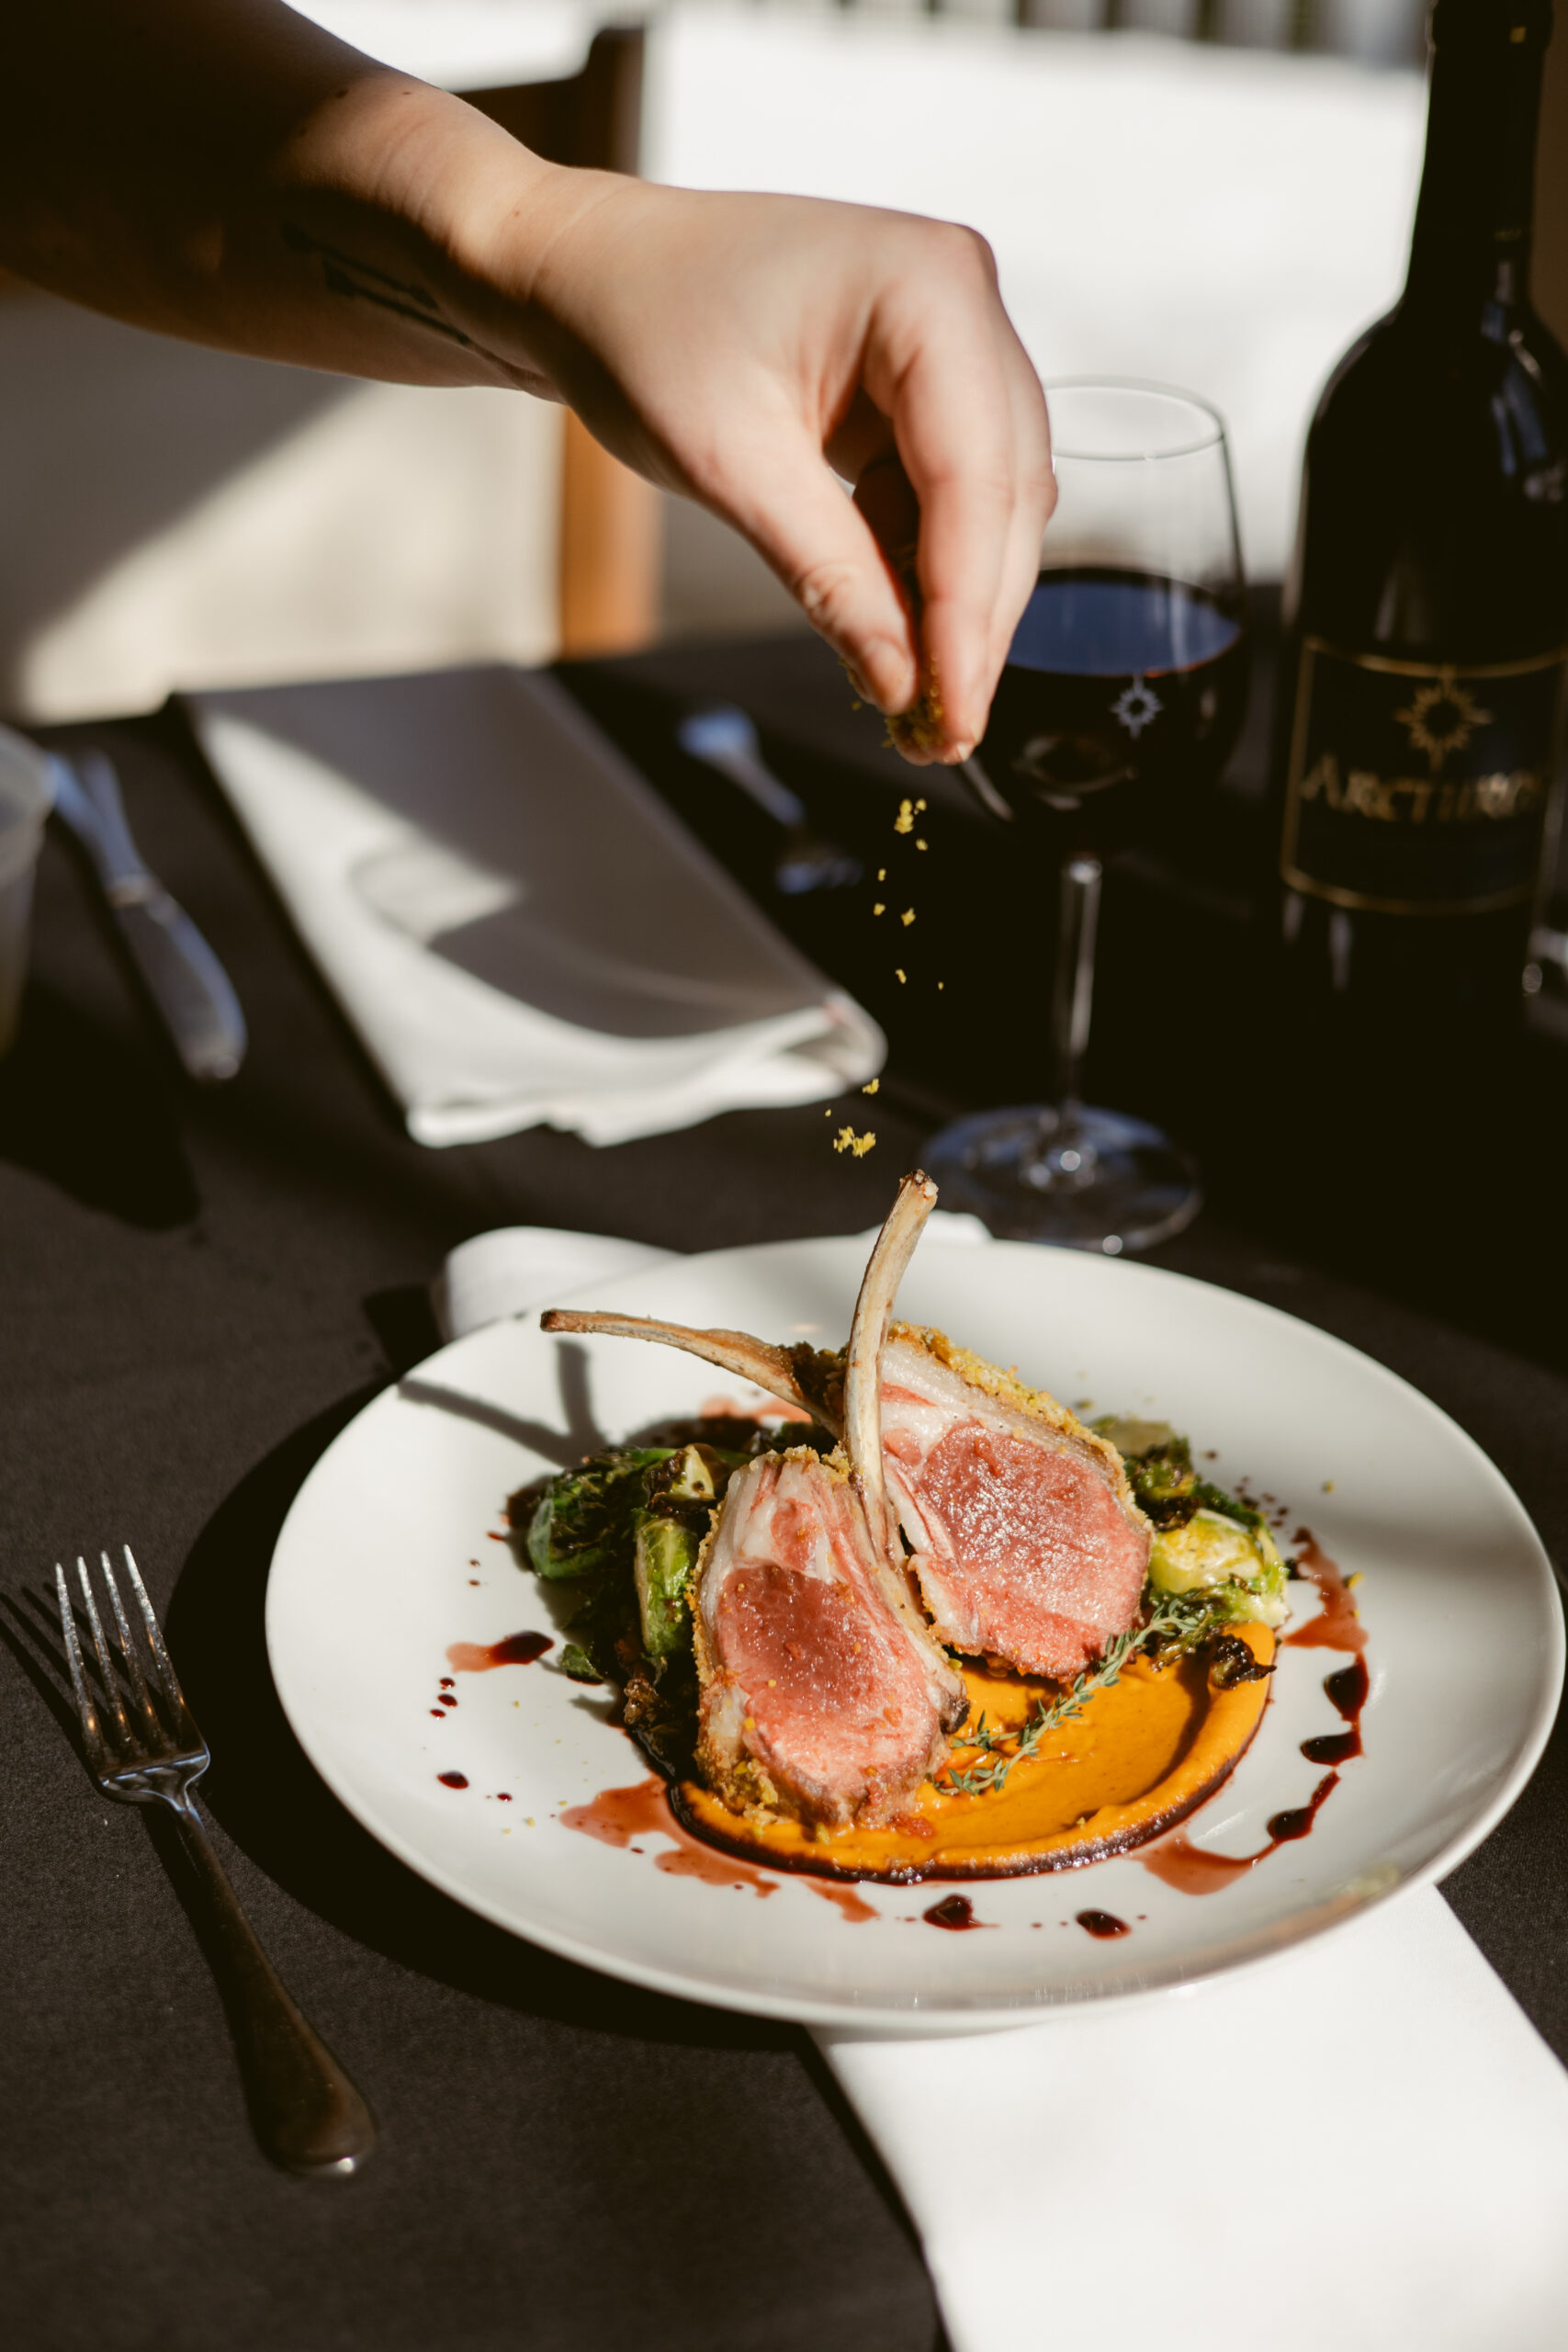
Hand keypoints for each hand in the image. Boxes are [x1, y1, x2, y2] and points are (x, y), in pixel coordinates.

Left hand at [484, 172, 1053, 762]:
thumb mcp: (729, 463)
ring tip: (918, 702)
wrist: (587, 273)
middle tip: (944, 732)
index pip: (976, 477)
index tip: (954, 710)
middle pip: (1003, 494)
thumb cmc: (639, 327)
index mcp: (926, 287)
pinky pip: (950, 493)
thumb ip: (829, 575)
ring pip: (990, 503)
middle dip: (972, 620)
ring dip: (956, 604)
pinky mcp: (922, 382)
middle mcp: (962, 298)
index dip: (968, 610)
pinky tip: (896, 636)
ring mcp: (949, 338)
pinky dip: (925, 569)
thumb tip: (899, 681)